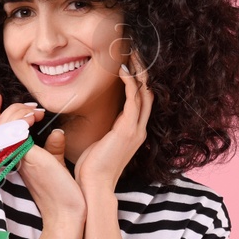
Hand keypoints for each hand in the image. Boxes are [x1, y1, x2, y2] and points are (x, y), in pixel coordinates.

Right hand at [0, 91, 85, 229]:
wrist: (67, 212)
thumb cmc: (63, 191)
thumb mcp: (55, 162)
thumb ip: (53, 147)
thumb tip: (56, 131)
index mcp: (16, 156)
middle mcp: (11, 156)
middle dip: (14, 108)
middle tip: (35, 110)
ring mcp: (15, 156)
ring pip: (1, 123)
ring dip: (17, 112)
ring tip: (36, 114)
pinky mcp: (24, 156)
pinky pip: (11, 132)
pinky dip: (19, 120)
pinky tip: (34, 119)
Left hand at [73, 48, 151, 200]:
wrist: (93, 188)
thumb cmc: (91, 170)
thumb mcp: (97, 144)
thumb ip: (101, 130)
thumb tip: (91, 119)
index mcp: (132, 133)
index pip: (140, 101)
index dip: (137, 80)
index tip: (128, 62)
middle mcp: (138, 130)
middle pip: (148, 93)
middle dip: (142, 71)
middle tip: (134, 51)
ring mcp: (135, 130)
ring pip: (144, 93)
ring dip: (138, 72)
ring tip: (131, 53)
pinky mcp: (128, 131)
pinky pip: (134, 101)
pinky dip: (130, 83)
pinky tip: (123, 69)